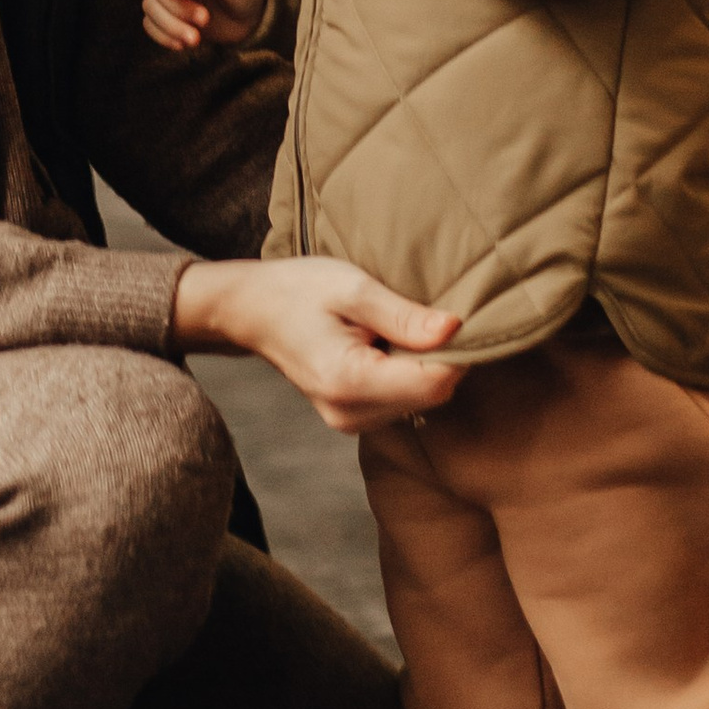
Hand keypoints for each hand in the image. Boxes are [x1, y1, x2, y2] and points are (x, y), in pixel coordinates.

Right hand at [172, 257, 465, 433]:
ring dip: (424, 365)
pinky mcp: (352, 418)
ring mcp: (350, 422)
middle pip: (432, 394)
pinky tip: (385, 344)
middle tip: (423, 312)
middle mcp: (351, 413)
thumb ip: (403, 315)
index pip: (434, 381)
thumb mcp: (352, 287)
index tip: (454, 314)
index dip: (457, 350)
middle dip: (442, 356)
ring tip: (395, 326)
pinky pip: (402, 401)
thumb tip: (455, 329)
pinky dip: (407, 373)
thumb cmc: (297, 290)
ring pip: (421, 400)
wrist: (251, 311)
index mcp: (349, 381)